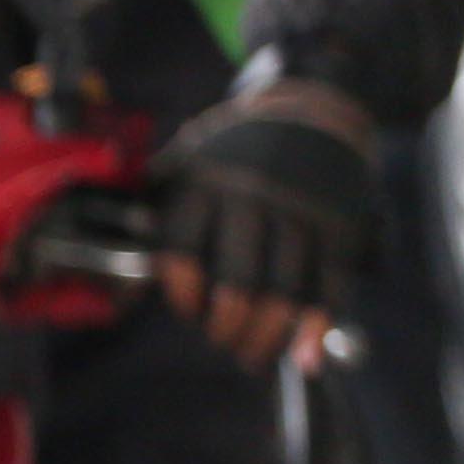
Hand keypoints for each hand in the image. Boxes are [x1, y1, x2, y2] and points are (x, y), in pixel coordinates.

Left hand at [155, 79, 380, 371]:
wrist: (314, 106)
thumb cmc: (233, 149)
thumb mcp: (184, 163)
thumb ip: (151, 217)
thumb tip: (121, 295)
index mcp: (205, 182)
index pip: (183, 253)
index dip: (183, 295)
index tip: (189, 311)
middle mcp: (254, 196)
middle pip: (238, 285)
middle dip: (227, 328)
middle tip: (223, 341)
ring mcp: (302, 211)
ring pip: (284, 293)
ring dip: (267, 338)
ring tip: (253, 355)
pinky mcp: (342, 224)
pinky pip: (331, 286)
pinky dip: (317, 328)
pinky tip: (304, 357)